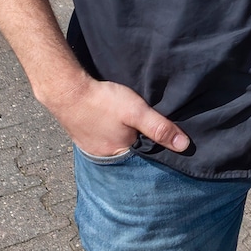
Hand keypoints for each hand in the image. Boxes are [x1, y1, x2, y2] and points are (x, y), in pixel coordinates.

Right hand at [44, 75, 189, 156]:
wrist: (66, 89)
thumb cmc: (102, 101)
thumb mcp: (136, 112)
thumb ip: (160, 128)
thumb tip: (184, 146)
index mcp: (117, 156)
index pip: (144, 161)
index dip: (157, 152)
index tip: (169, 144)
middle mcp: (103, 156)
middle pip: (130, 153)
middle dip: (142, 145)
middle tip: (153, 133)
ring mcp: (91, 147)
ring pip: (117, 145)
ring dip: (127, 137)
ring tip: (136, 127)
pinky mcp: (84, 135)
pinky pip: (105, 138)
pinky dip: (113, 132)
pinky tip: (117, 123)